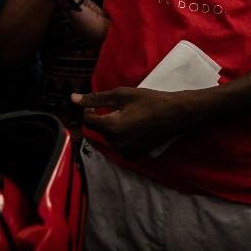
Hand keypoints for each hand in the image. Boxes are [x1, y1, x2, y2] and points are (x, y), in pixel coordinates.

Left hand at [73, 87, 188, 156]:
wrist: (177, 114)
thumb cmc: (150, 100)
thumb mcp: (122, 95)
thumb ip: (96, 98)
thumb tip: (73, 99)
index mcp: (112, 127)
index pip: (88, 120)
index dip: (89, 109)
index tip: (97, 102)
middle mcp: (116, 143)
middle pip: (100, 129)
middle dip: (104, 118)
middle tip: (121, 107)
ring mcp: (126, 151)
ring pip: (109, 137)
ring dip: (113, 127)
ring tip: (130, 116)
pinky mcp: (134, 155)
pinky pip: (120, 145)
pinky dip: (122, 136)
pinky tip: (134, 127)